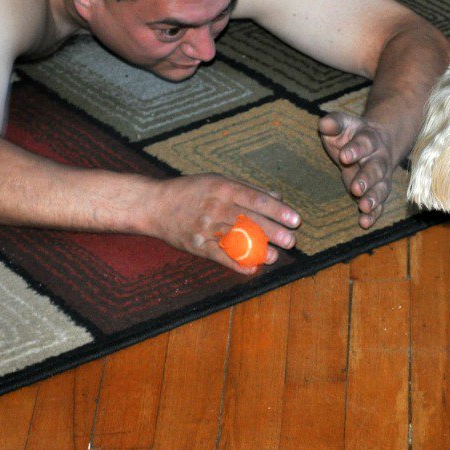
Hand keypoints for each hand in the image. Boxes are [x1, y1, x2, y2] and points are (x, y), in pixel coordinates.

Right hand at [147, 173, 300, 273]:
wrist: (153, 204)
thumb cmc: (191, 191)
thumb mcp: (218, 181)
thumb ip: (248, 190)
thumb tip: (277, 197)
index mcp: (223, 188)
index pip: (256, 200)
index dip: (277, 211)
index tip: (295, 219)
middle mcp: (214, 206)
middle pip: (249, 220)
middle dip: (273, 232)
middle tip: (291, 240)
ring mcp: (204, 227)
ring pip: (235, 239)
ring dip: (257, 249)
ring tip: (274, 256)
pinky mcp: (195, 244)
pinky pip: (218, 255)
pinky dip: (235, 263)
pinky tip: (251, 268)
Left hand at [318, 112, 398, 228]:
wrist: (377, 141)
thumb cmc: (351, 134)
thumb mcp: (342, 124)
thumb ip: (334, 123)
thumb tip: (324, 124)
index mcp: (369, 139)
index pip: (364, 143)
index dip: (355, 150)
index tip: (344, 157)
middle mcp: (379, 159)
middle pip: (375, 169)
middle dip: (367, 179)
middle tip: (356, 188)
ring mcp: (381, 177)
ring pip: (381, 188)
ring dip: (374, 199)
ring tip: (364, 207)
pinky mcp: (377, 192)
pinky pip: (379, 205)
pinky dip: (373, 215)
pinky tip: (364, 223)